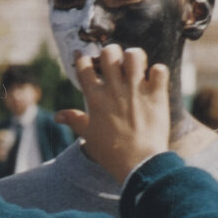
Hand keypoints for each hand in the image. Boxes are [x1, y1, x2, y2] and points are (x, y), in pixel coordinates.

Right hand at [56, 45, 169, 182]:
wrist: (138, 164)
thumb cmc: (111, 152)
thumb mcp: (88, 136)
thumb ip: (74, 120)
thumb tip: (58, 116)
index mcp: (96, 98)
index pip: (84, 67)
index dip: (82, 58)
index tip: (84, 55)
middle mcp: (115, 89)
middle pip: (109, 53)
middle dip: (111, 53)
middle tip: (115, 62)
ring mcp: (137, 90)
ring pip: (135, 55)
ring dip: (135, 57)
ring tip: (136, 67)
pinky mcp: (156, 95)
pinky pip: (159, 70)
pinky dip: (158, 72)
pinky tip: (154, 80)